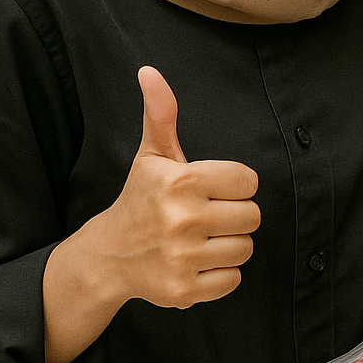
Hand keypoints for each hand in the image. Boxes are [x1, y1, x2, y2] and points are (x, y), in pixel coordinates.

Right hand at [94, 66, 259, 309]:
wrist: (109, 255)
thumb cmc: (140, 199)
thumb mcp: (152, 155)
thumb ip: (161, 113)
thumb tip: (149, 71)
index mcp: (181, 181)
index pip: (248, 181)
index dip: (234, 184)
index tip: (210, 189)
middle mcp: (183, 220)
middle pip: (253, 216)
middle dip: (234, 215)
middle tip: (207, 215)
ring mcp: (183, 258)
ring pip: (246, 248)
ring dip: (229, 244)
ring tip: (202, 238)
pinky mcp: (184, 290)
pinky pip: (233, 280)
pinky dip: (220, 273)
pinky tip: (197, 262)